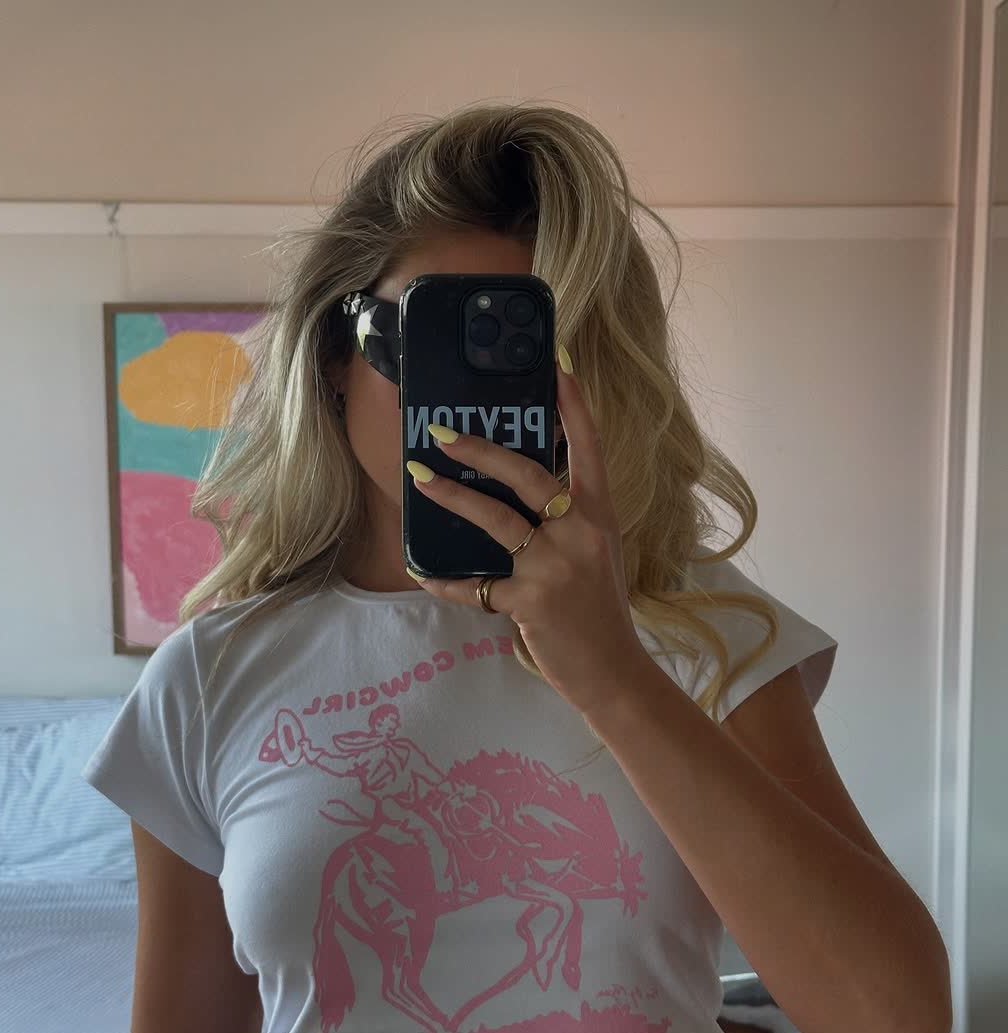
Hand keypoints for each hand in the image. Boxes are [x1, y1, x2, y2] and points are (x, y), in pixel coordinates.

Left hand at [404, 344, 647, 720]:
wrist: (612, 670)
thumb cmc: (598, 608)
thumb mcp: (594, 552)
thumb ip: (564, 520)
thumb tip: (511, 489)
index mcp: (599, 515)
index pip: (589, 448)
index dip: (573, 405)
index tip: (557, 362)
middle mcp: (580, 532)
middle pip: (528, 475)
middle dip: (482, 449)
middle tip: (442, 432)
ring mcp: (555, 566)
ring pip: (496, 519)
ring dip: (453, 497)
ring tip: (419, 475)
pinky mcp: (530, 600)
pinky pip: (475, 585)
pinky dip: (445, 581)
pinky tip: (421, 572)